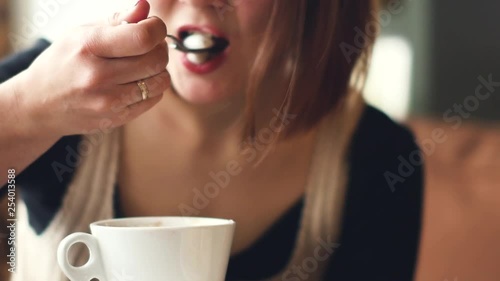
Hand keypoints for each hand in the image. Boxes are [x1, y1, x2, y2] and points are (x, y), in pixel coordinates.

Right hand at [13, 0, 169, 137]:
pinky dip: (153, 87)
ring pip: (160, 81)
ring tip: (144, 63)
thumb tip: (144, 7)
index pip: (142, 37)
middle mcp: (98, 76)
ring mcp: (108, 101)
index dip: (157, 28)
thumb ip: (117, 20)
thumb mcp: (81, 33)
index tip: (154, 26)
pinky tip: (137, 80)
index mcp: (88, 47)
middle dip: (160, 48)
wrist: (39, 104)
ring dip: (159, 69)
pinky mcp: (117, 118)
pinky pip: (154, 99)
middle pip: (156, 59)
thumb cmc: (64, 62)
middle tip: (150, 45)